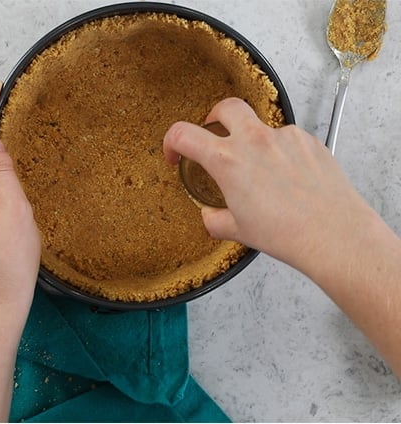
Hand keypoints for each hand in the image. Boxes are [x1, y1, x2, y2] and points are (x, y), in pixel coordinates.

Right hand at [162, 97, 379, 267]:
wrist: (333, 234)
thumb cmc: (287, 233)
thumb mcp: (237, 230)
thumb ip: (214, 218)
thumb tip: (211, 214)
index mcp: (228, 160)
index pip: (183, 134)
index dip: (171, 142)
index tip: (176, 154)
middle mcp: (255, 141)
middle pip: (226, 107)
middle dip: (215, 117)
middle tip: (215, 134)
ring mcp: (285, 137)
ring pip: (261, 126)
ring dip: (253, 140)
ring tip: (261, 170)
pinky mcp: (309, 142)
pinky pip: (287, 138)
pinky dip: (280, 151)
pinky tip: (287, 176)